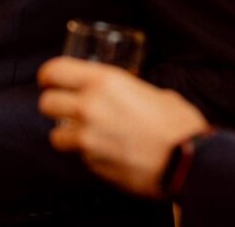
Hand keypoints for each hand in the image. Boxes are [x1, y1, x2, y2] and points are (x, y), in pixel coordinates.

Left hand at [37, 56, 209, 197]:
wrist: (189, 162)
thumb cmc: (178, 124)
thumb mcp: (153, 92)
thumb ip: (129, 92)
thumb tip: (126, 95)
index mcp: (103, 81)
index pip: (55, 71)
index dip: (47, 75)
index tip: (48, 80)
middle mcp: (89, 106)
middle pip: (46, 103)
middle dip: (52, 105)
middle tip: (63, 108)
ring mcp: (88, 138)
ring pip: (55, 136)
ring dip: (66, 135)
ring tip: (84, 135)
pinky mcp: (93, 164)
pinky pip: (80, 157)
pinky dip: (88, 155)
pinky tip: (108, 152)